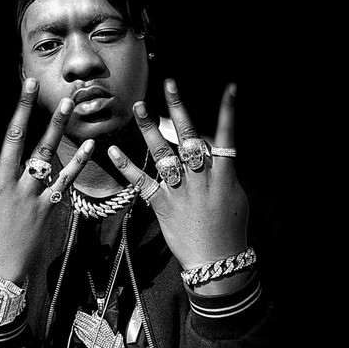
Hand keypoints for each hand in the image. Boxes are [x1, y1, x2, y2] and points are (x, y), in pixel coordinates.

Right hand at [0, 78, 94, 282]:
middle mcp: (5, 181)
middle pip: (14, 137)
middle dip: (23, 107)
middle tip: (32, 82)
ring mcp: (27, 193)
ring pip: (43, 153)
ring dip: (56, 126)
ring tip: (67, 103)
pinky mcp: (46, 206)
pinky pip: (65, 180)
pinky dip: (78, 162)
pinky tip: (90, 145)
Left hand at [107, 79, 248, 289]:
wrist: (217, 262)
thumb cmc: (230, 228)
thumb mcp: (235, 196)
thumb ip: (223, 170)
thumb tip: (213, 149)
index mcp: (223, 175)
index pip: (227, 136)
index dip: (228, 111)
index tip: (229, 87)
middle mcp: (200, 178)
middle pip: (189, 137)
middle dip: (179, 108)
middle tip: (169, 85)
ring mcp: (179, 191)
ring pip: (163, 153)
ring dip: (149, 128)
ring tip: (138, 106)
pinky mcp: (162, 205)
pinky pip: (142, 183)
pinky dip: (127, 167)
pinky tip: (113, 151)